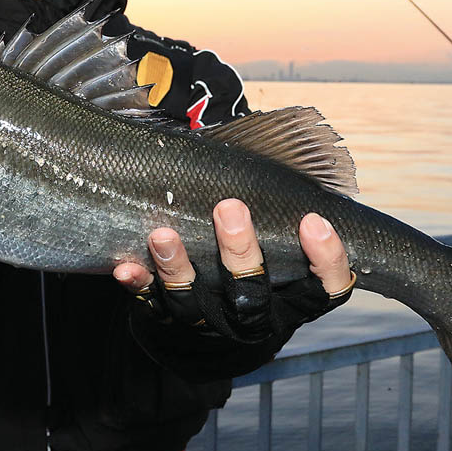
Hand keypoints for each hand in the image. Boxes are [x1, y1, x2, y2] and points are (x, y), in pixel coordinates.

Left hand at [113, 198, 354, 341]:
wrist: (210, 314)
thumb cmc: (255, 250)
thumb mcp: (280, 225)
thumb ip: (289, 192)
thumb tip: (307, 128)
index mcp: (294, 297)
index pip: (325, 288)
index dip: (325, 258)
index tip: (313, 219)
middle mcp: (255, 318)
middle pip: (252, 296)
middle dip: (240, 251)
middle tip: (228, 207)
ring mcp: (210, 323)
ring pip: (195, 306)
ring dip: (178, 268)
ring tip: (162, 233)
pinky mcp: (169, 321)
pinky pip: (151, 307)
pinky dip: (139, 283)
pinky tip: (126, 265)